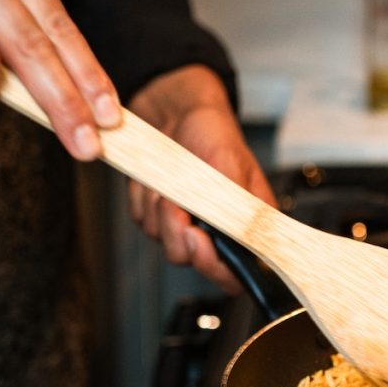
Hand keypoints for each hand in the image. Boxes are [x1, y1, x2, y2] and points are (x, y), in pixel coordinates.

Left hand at [127, 65, 275, 292]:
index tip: (200, 241)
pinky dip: (145, 199)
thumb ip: (235, 202)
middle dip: (180, 232)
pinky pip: (143, 221)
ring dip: (161, 210)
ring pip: (163, 241)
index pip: (236, 273)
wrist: (178, 113)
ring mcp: (183, 226)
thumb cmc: (213, 133)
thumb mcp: (231, 162)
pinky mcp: (156, 217)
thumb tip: (239, 232)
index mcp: (244, 225)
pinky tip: (157, 180)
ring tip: (171, 181)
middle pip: (194, 261)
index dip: (217, 268)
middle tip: (177, 205)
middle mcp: (215, 232)